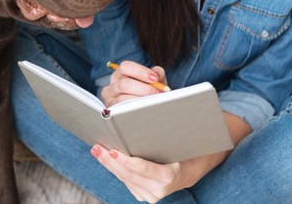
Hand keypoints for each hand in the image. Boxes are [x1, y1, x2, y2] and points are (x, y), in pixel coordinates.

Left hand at [89, 113, 252, 200]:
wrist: (193, 167)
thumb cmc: (189, 146)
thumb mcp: (185, 135)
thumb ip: (170, 122)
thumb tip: (154, 97)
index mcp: (171, 177)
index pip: (145, 170)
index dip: (128, 162)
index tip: (115, 151)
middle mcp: (159, 190)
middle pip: (130, 175)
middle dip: (112, 161)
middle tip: (98, 147)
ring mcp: (150, 194)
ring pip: (124, 179)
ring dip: (109, 164)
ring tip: (97, 149)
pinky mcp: (142, 193)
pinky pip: (125, 180)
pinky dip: (114, 167)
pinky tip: (105, 155)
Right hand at [101, 60, 167, 106]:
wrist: (144, 111)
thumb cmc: (147, 92)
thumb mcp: (153, 81)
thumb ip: (157, 73)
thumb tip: (157, 75)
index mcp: (119, 74)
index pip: (125, 67)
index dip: (140, 71)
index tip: (155, 78)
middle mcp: (111, 86)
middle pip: (124, 84)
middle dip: (144, 88)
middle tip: (158, 92)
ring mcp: (110, 100)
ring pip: (123, 99)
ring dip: (141, 100)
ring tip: (154, 102)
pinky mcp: (112, 113)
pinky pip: (123, 110)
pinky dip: (136, 109)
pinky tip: (146, 109)